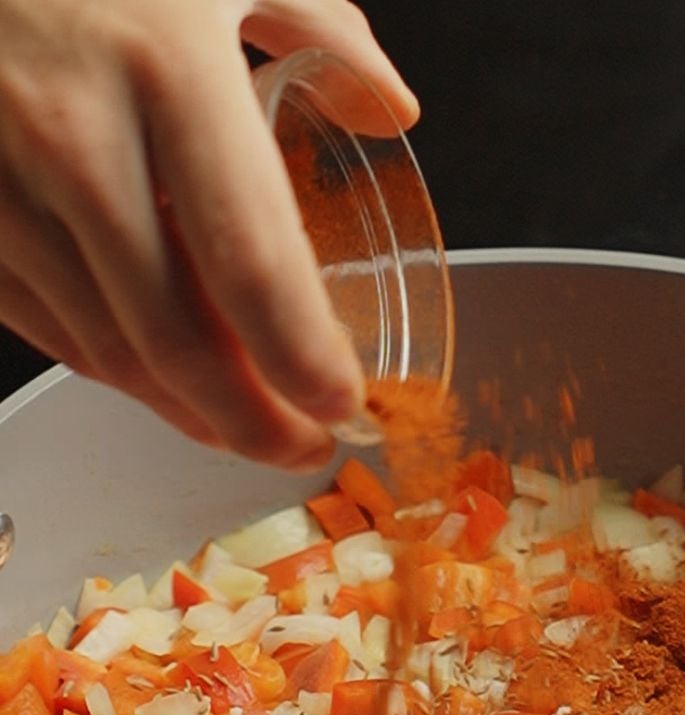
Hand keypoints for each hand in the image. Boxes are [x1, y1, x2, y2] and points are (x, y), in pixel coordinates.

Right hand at [0, 0, 417, 468]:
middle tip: (301, 447)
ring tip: (244, 427)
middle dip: (251, 425)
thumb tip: (389, 108)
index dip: (303, 362)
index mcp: (168, 73)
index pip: (253, 269)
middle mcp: (77, 140)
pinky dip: (115, 371)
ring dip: (186, 411)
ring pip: (107, 350)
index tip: (343, 404)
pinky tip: (163, 382)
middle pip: (177, 341)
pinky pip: (48, 325)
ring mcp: (2, 183)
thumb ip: (322, 29)